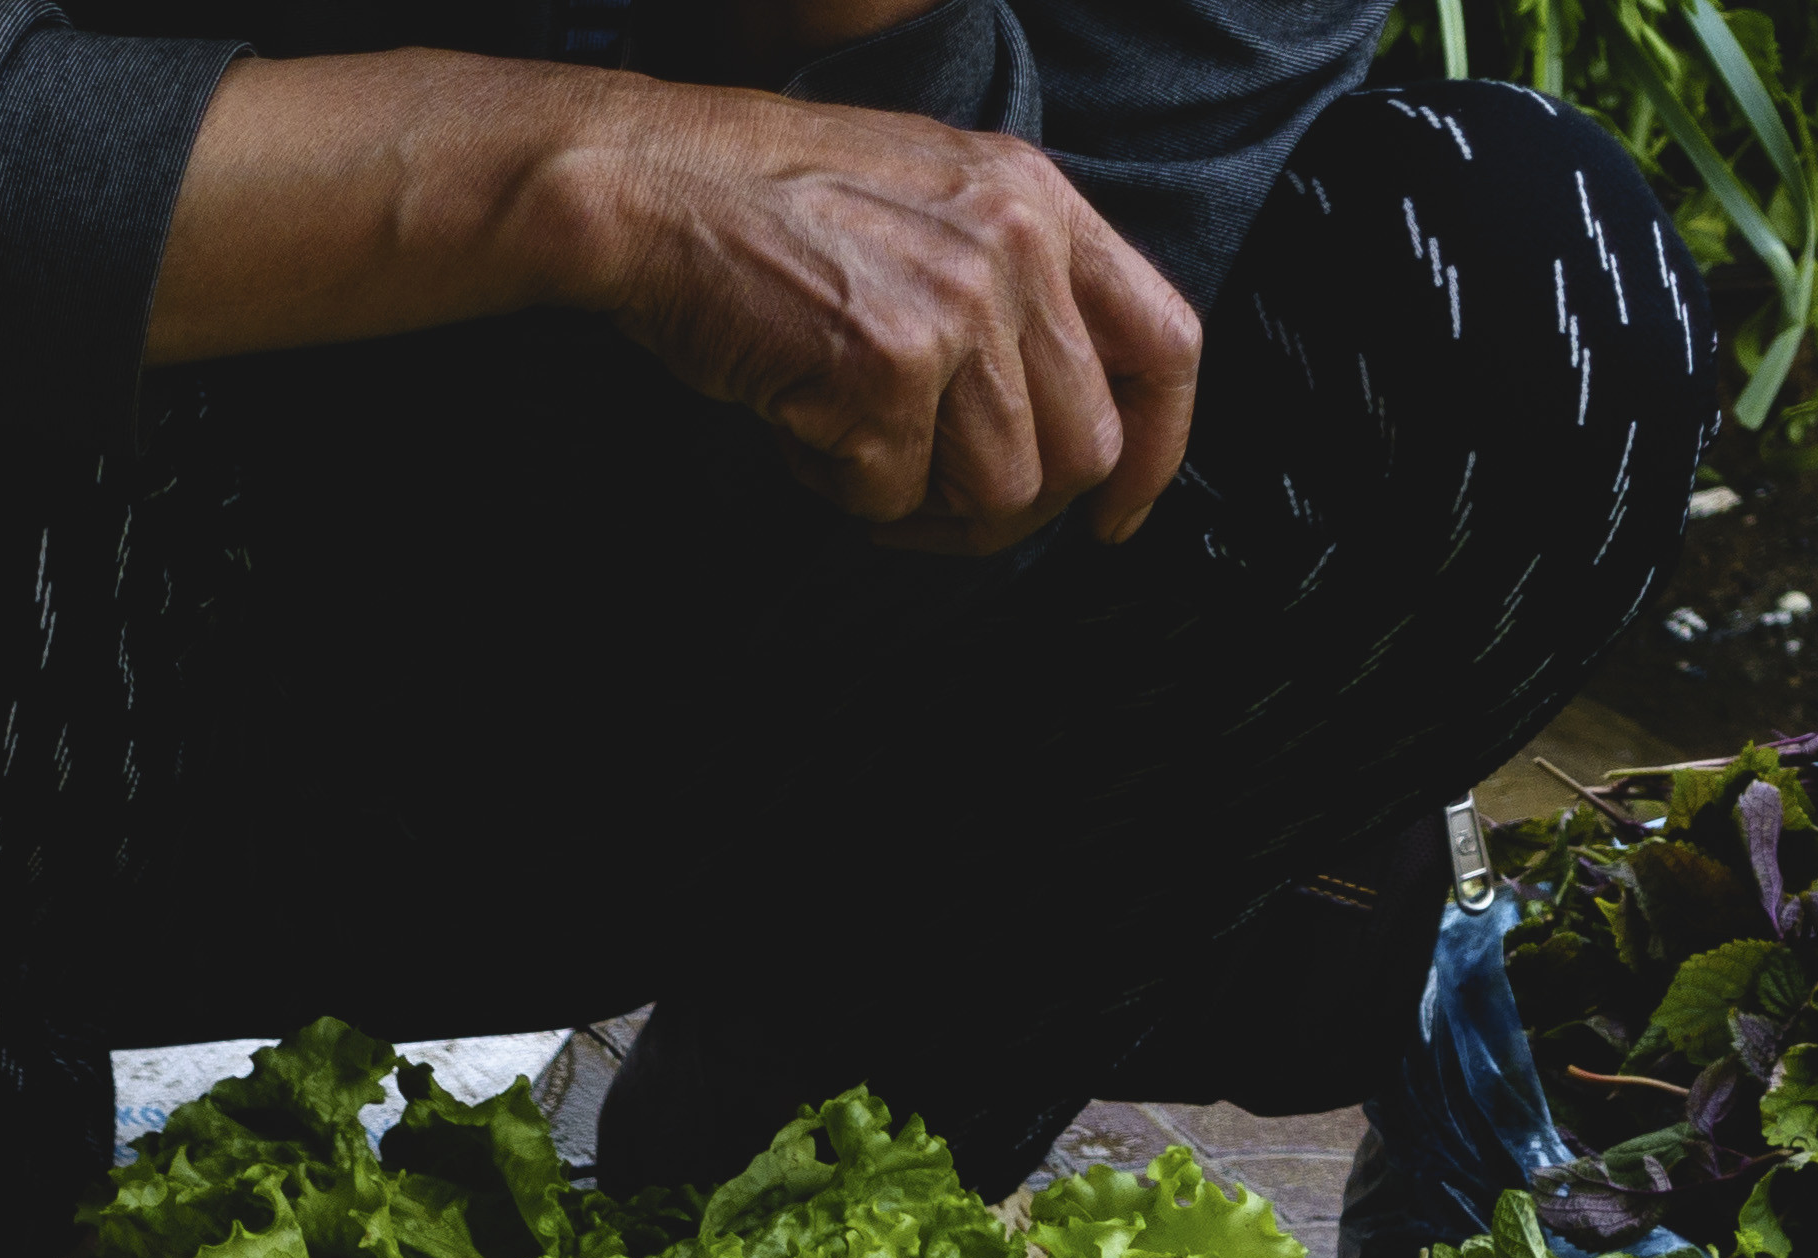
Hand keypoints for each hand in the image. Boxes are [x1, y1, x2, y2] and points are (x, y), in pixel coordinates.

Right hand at [521, 82, 1197, 550]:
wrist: (653, 184)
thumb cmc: (761, 199)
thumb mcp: (927, 197)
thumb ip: (1006, 276)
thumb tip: (1037, 403)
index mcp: (1039, 203)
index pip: (1164, 346)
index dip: (1157, 451)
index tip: (1117, 512)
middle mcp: (1018, 251)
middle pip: (1083, 450)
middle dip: (1009, 509)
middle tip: (935, 509)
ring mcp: (959, 311)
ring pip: (997, 492)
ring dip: (918, 506)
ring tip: (849, 452)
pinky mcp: (887, 371)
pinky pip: (891, 498)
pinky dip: (837, 489)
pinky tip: (799, 429)